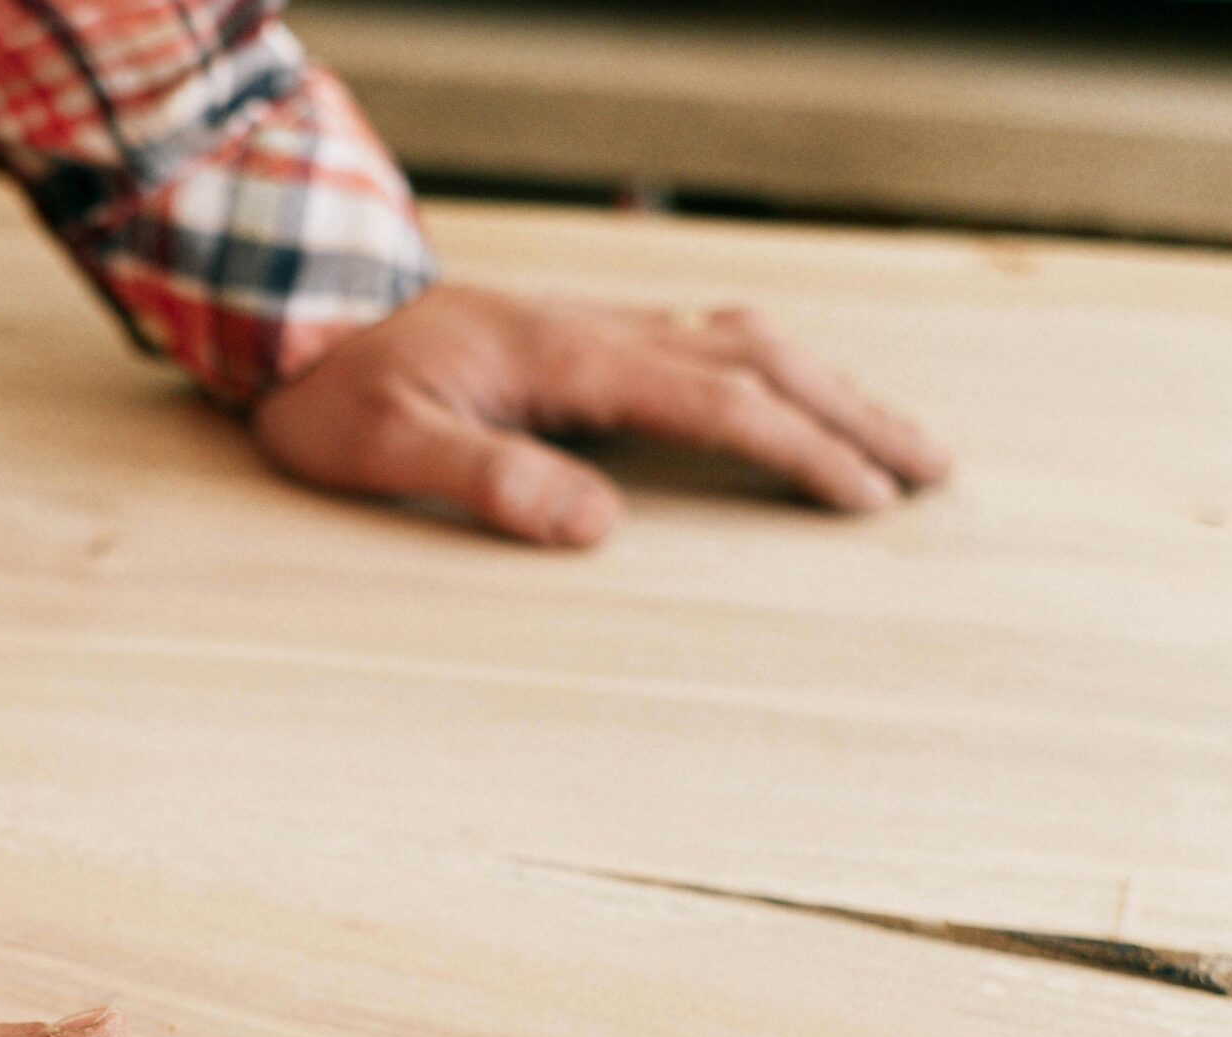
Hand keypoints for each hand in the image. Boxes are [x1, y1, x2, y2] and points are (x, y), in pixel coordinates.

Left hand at [251, 282, 951, 546]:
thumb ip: (488, 480)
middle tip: (935, 471)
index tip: (867, 498)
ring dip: (828, 388)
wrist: (297, 315)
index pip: (718, 403)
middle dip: (853, 415)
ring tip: (897, 441)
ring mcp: (598, 326)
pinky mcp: (584, 336)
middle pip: (762, 360)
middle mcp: (601, 330)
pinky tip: (796, 397)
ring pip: (745, 343)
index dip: (801, 449)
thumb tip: (598, 526)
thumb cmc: (332, 390)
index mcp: (568, 358)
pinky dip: (775, 372)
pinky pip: (707, 344)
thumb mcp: (385, 449)